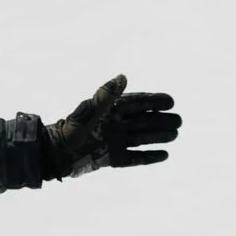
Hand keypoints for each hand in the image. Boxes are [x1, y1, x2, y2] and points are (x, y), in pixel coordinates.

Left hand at [47, 74, 180, 175]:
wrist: (56, 154)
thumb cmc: (70, 130)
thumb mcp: (89, 110)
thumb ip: (106, 95)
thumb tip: (123, 76)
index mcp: (110, 110)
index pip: (137, 103)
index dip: (154, 101)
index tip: (171, 101)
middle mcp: (114, 125)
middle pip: (143, 121)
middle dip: (161, 120)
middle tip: (179, 121)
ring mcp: (114, 142)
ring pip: (142, 138)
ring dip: (159, 136)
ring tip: (175, 134)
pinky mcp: (112, 159)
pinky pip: (135, 157)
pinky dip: (149, 157)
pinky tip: (164, 155)